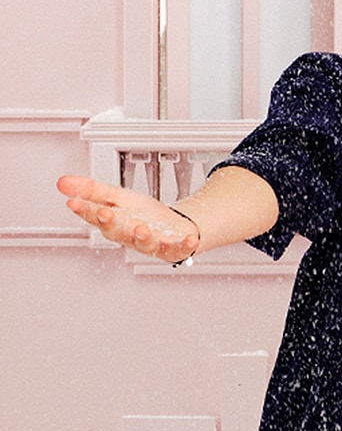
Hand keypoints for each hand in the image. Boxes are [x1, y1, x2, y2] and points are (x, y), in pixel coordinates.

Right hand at [58, 174, 199, 262]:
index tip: (73, 202)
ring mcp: (151, 243)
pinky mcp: (173, 248)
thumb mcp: (117, 197)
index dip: (84, 210)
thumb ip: (91, 190)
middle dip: (110, 223)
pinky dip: (185, 244)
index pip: (95, 217)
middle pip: (117, 231)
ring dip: (142, 237)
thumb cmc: (143, 215)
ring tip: (141, 228)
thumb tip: (62, 182)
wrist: (174, 228)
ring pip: (145, 243)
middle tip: (104, 212)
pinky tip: (190, 239)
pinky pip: (178, 249)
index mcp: (114, 223)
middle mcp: (130, 236)